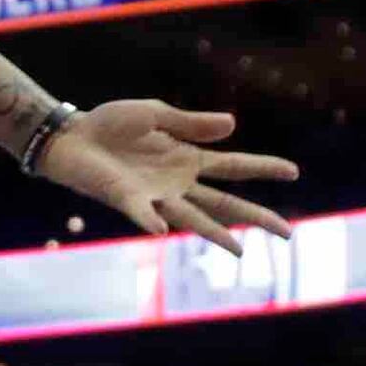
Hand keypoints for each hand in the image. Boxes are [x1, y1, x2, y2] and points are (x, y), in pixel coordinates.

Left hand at [40, 101, 299, 244]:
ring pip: (194, 219)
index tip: (293, 172)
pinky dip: (151, 221)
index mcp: (187, 158)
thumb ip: (191, 122)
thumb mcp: (154, 113)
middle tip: (288, 232)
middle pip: (226, 202)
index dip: (263, 167)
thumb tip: (233, 125)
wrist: (72, 136)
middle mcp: (177, 183)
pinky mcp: (127, 200)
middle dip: (256, 216)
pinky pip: (142, 213)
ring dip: (216, 235)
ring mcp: (155, 195)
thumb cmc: (111, 124)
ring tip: (241, 252)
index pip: (234, 166)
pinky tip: (162, 229)